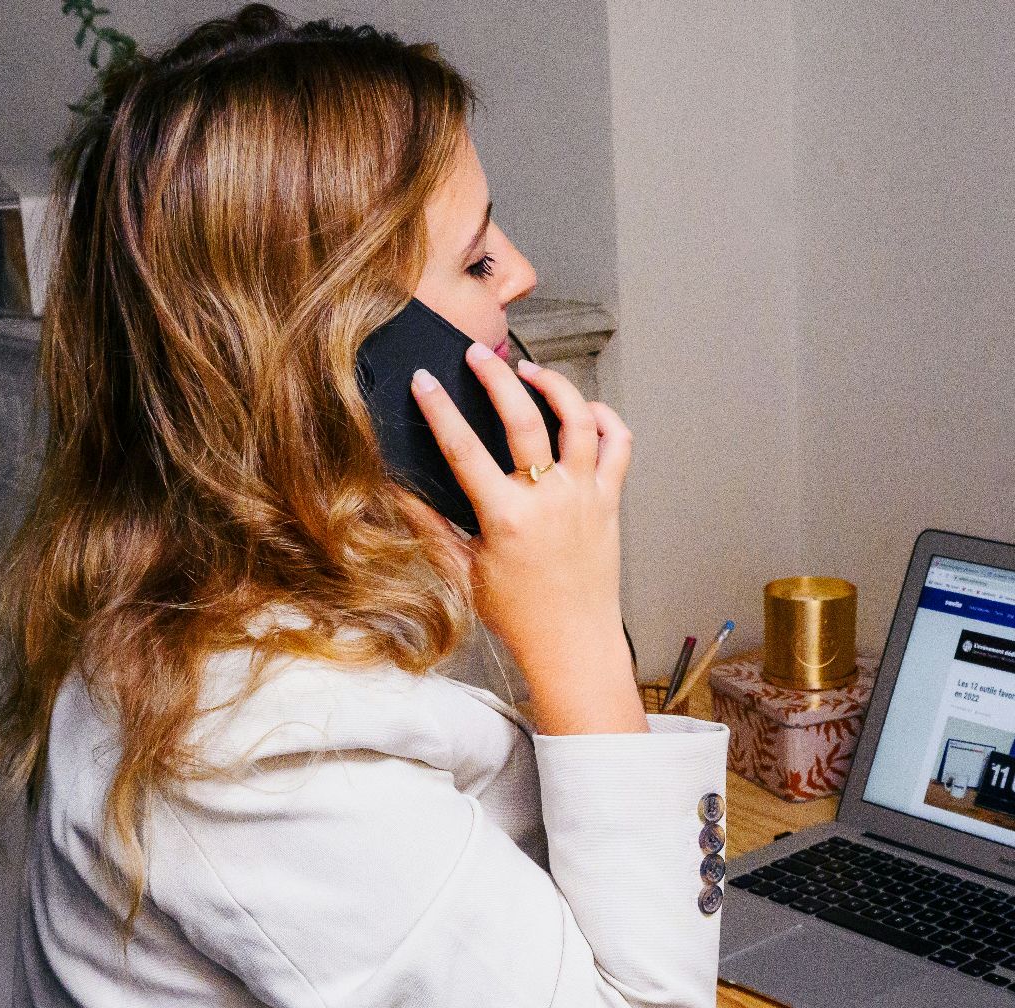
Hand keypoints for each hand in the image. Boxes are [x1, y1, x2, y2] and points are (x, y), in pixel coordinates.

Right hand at [409, 343, 643, 733]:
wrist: (574, 644)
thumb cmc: (518, 615)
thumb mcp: (463, 573)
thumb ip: (430, 528)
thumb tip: (396, 490)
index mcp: (507, 519)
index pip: (465, 450)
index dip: (439, 410)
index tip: (424, 381)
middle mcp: (550, 501)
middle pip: (525, 420)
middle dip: (497, 378)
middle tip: (477, 356)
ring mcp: (586, 497)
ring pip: (579, 421)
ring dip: (555, 386)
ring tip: (530, 372)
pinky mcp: (610, 501)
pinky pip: (617, 445)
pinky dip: (603, 418)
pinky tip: (581, 409)